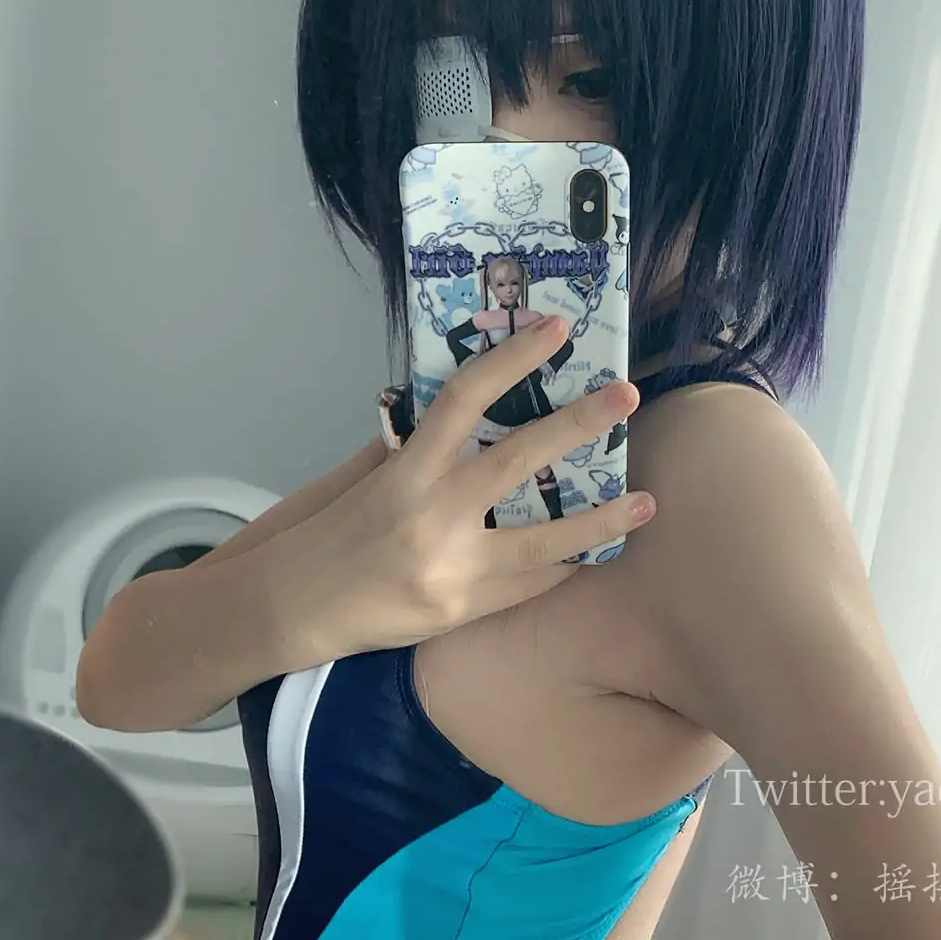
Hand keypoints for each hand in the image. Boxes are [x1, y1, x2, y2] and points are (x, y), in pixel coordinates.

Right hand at [278, 319, 655, 658]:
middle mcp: (432, 516)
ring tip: (647, 504)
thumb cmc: (326, 533)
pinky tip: (594, 552)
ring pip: (544, 543)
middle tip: (628, 396)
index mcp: (404, 472)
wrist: (293, 609)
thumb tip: (473, 419)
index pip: (463, 398)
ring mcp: (451, 569)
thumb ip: (415, 450)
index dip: (511, 358)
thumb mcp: (362, 477)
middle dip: (580, 425)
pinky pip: (527, 586)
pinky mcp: (461, 610)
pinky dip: (562, 566)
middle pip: (519, 460)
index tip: (554, 329)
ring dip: (601, 520)